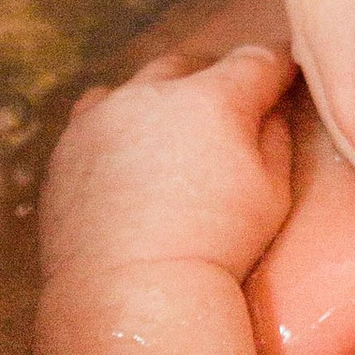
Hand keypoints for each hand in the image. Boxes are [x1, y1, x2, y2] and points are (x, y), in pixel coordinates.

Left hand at [39, 43, 297, 287]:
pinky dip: (117, 127)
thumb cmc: (216, 250)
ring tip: (171, 134)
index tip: (287, 74)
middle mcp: (150, 94)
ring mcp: (101, 116)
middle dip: (214, 80)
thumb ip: (275, 140)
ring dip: (159, 100)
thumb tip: (269, 112)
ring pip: (137, 87)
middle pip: (191, 65)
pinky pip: (96, 118)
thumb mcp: (272, 195)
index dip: (277, 67)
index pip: (256, 61)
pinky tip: (127, 156)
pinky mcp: (67, 146)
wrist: (132, 293)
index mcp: (211, 99)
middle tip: (230, 112)